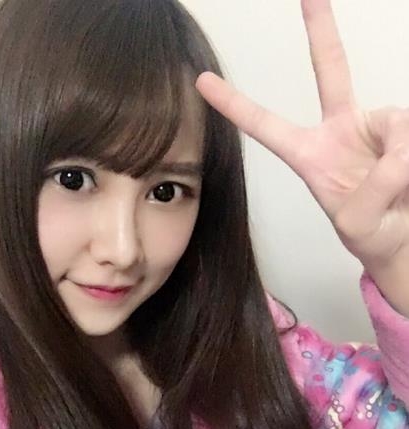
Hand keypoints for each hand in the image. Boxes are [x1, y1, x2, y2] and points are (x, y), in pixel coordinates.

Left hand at [195, 0, 408, 274]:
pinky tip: (407, 180)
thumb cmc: (372, 233)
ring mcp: (375, 126)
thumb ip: (372, 189)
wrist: (404, 236)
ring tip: (400, 193)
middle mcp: (341, 130)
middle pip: (330, 71)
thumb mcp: (359, 224)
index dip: (236, 105)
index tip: (202, 82)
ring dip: (400, 162)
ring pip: (395, 124)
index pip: (267, 126)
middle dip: (320, 30)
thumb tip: (398, 151)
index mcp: (310, 155)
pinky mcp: (402, 129)